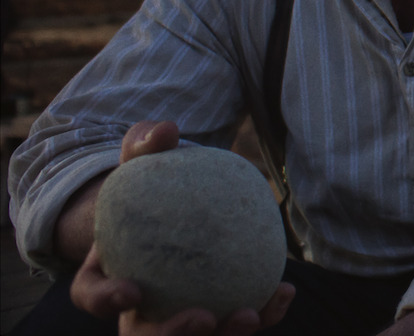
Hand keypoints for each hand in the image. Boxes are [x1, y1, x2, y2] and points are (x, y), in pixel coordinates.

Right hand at [67, 121, 295, 334]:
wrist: (182, 200)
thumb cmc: (156, 180)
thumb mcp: (144, 158)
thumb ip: (147, 144)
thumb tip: (167, 131)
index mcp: (108, 274)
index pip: (94, 297)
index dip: (106, 300)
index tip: (133, 290)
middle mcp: (140, 307)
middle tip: (204, 318)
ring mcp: (178, 315)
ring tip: (252, 314)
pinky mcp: (218, 313)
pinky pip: (237, 320)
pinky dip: (262, 314)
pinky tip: (284, 292)